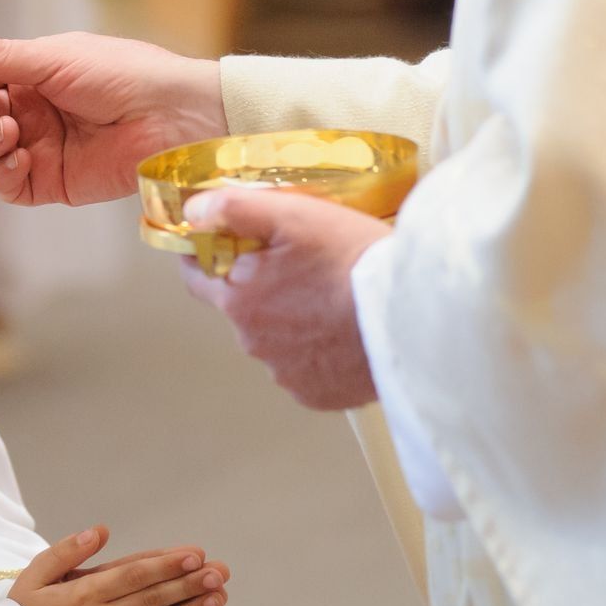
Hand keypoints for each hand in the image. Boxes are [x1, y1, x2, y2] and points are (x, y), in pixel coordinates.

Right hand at [0, 31, 225, 206]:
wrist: (171, 116)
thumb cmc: (125, 74)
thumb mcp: (54, 57)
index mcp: (31, 75)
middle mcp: (31, 111)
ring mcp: (40, 148)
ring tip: (7, 127)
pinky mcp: (53, 182)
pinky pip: (9, 185)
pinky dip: (3, 173)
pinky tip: (18, 157)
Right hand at [8, 526, 230, 605]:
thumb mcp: (34, 575)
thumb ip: (67, 551)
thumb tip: (101, 531)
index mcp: (83, 593)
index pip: (134, 575)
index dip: (166, 564)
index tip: (194, 554)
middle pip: (153, 598)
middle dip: (189, 583)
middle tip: (219, 572)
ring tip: (218, 598)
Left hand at [177, 190, 390, 409]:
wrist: (413, 316)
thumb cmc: (353, 261)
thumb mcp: (291, 214)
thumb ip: (233, 209)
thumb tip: (193, 213)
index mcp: (238, 300)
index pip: (197, 279)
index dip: (207, 257)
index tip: (223, 246)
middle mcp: (253, 343)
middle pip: (243, 308)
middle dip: (262, 289)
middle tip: (305, 268)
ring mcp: (284, 374)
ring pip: (276, 341)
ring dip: (293, 323)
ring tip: (333, 301)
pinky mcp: (316, 396)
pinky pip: (306, 370)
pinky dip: (318, 353)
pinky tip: (345, 334)